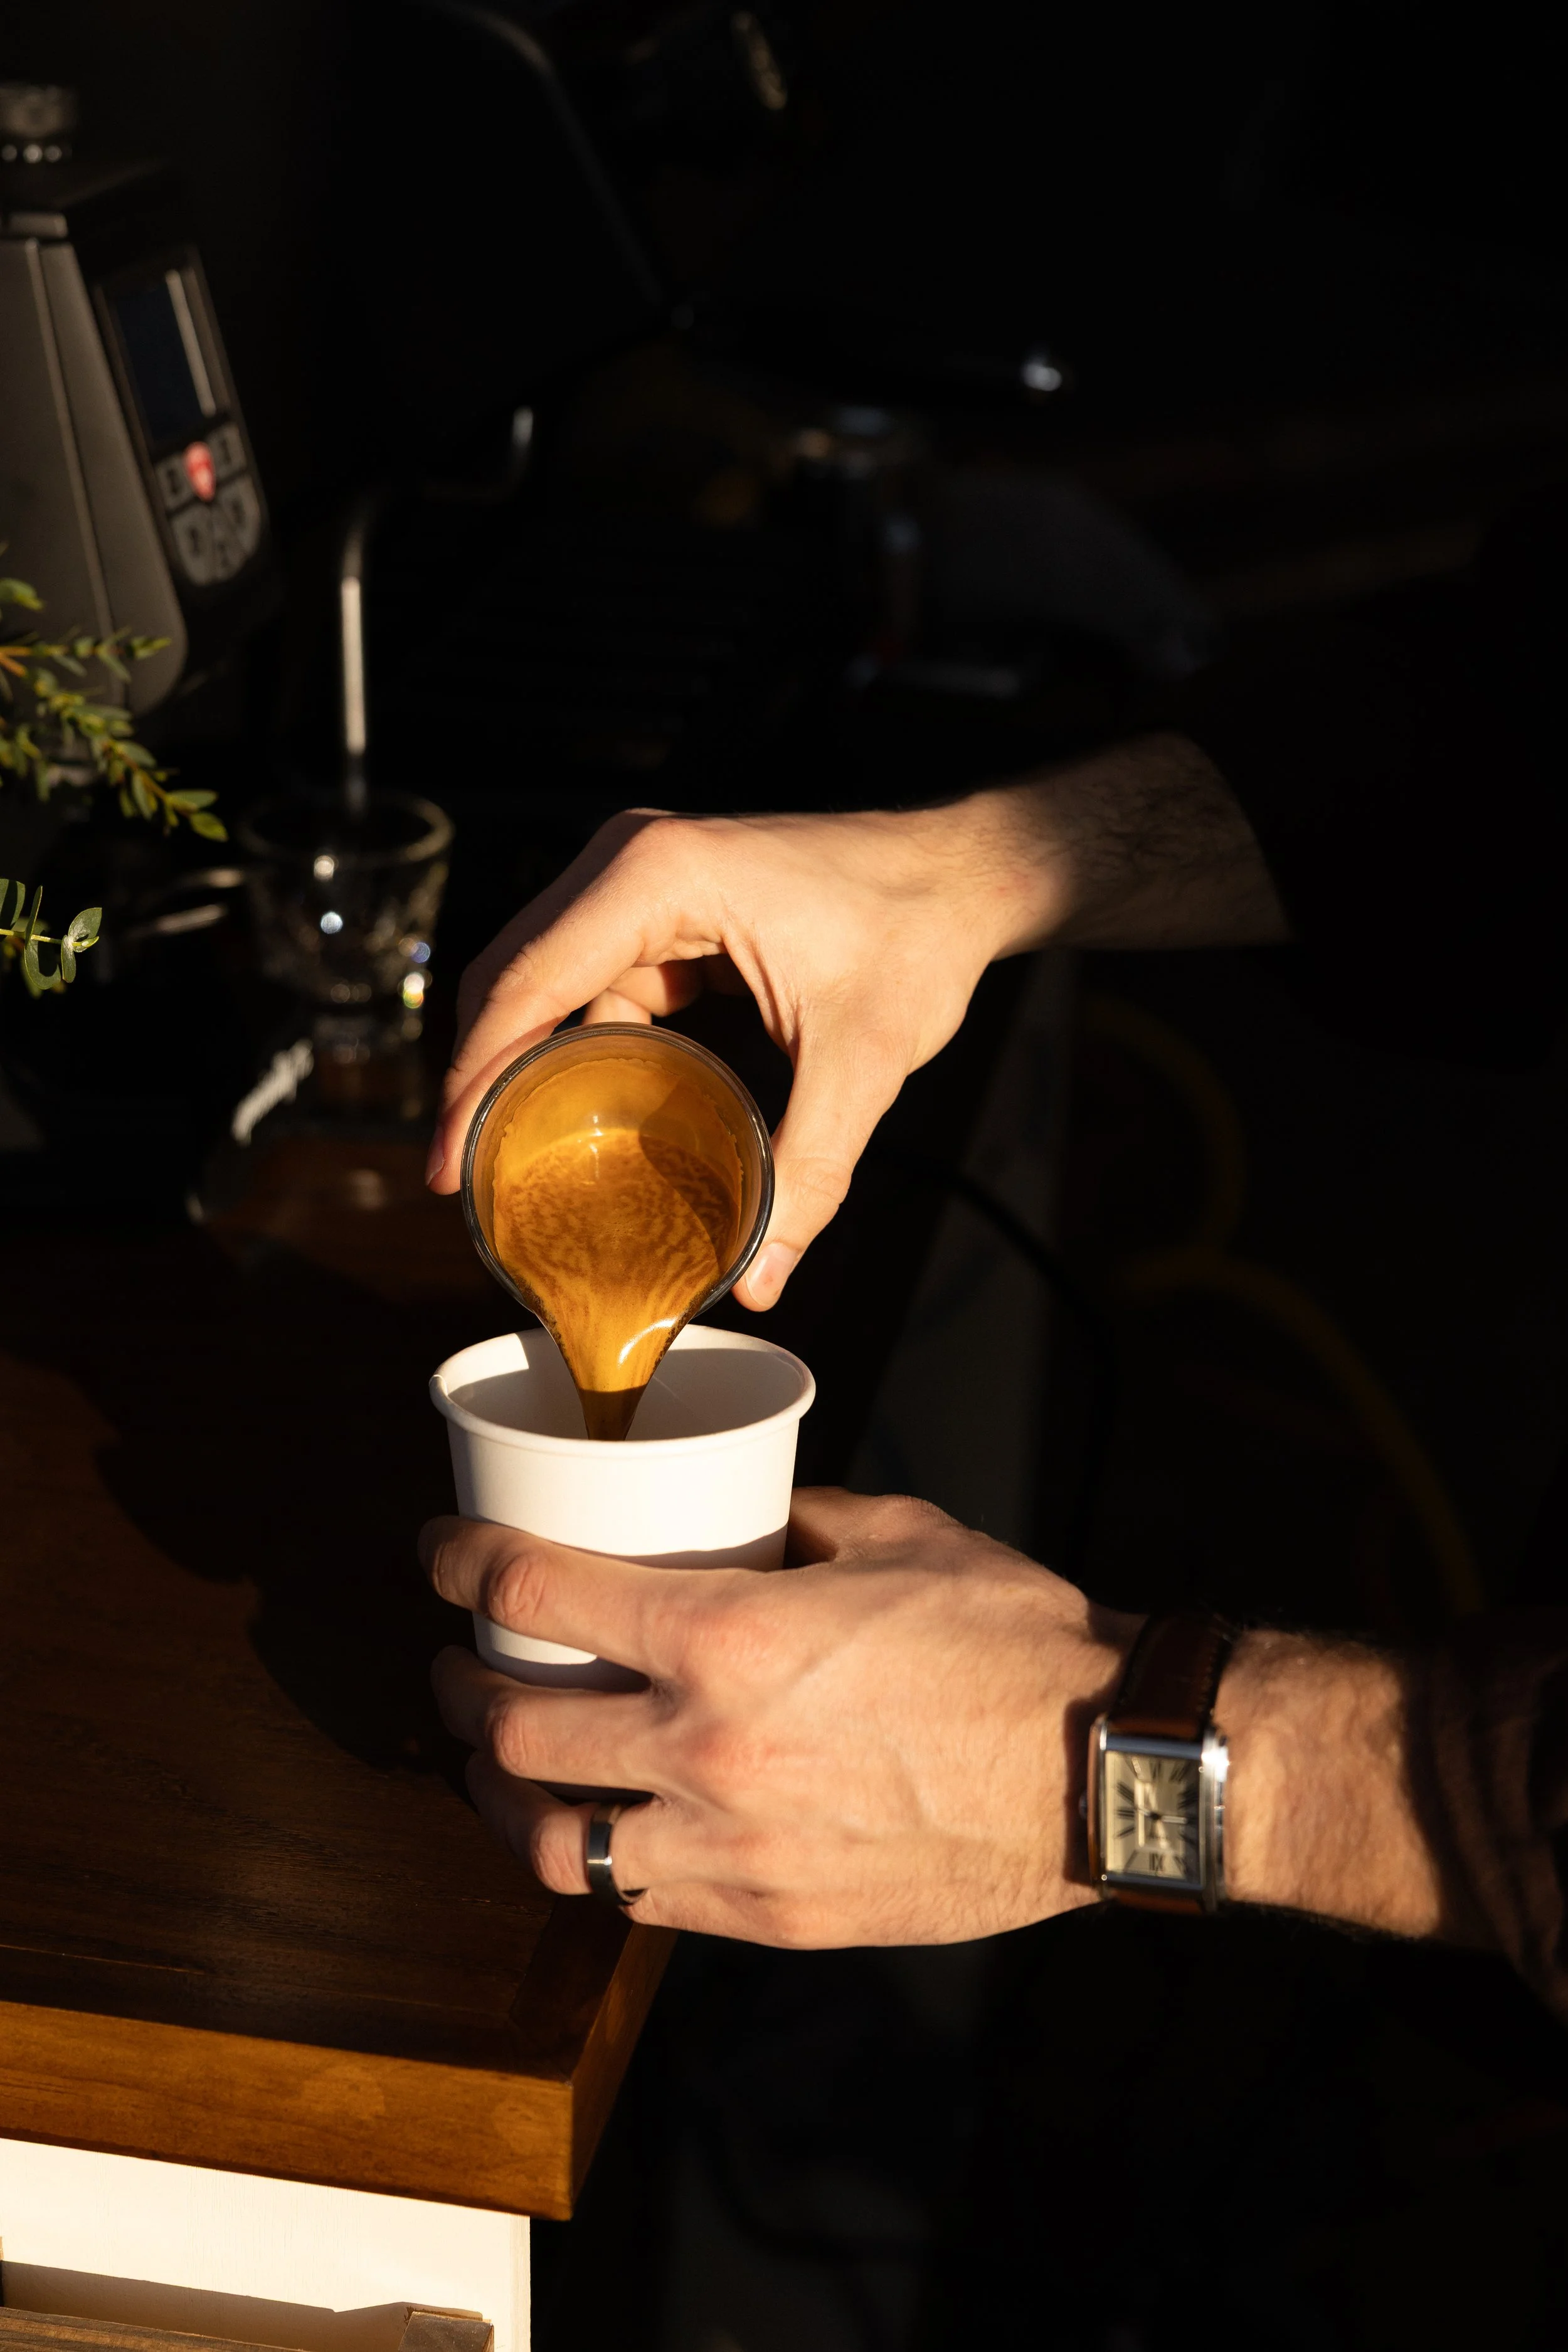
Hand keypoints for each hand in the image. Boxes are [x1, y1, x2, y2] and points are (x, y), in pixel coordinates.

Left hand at [421, 1488, 1136, 1945]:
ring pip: (554, 1843)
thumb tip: (746, 1514)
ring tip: (500, 1767)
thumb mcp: (895, 1535)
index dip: (462, 1564)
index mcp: (727, 1636)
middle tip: (455, 1666)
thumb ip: (796, 1520)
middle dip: (457, 1689)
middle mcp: (706, 1748)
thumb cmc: (1011, 1642)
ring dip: (505, 1798)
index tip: (440, 1554)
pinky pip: (641, 1904)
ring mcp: (732, 1847)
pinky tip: (604, 1831)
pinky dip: (602, 1863)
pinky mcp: (770, 1914)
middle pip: (512, 1729)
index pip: (533, 1594)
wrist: (1100, 1769)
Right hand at [425, 741, 1281, 1308]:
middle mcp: (628, 863)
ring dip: (525, 1068)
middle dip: (480, 1083)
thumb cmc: (915, 933)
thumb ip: (809, 1171)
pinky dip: (576, 1049)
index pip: (525, 984)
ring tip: (509, 1165)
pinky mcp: (661, 911)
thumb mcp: (861, 1061)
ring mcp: (640, 883)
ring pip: (544, 984)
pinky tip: (577, 1118)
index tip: (447, 1167)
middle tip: (462, 1184)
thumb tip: (763, 1278)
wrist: (961, 874)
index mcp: (655, 877)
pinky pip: (591, 984)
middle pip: (511, 979)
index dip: (472, 1081)